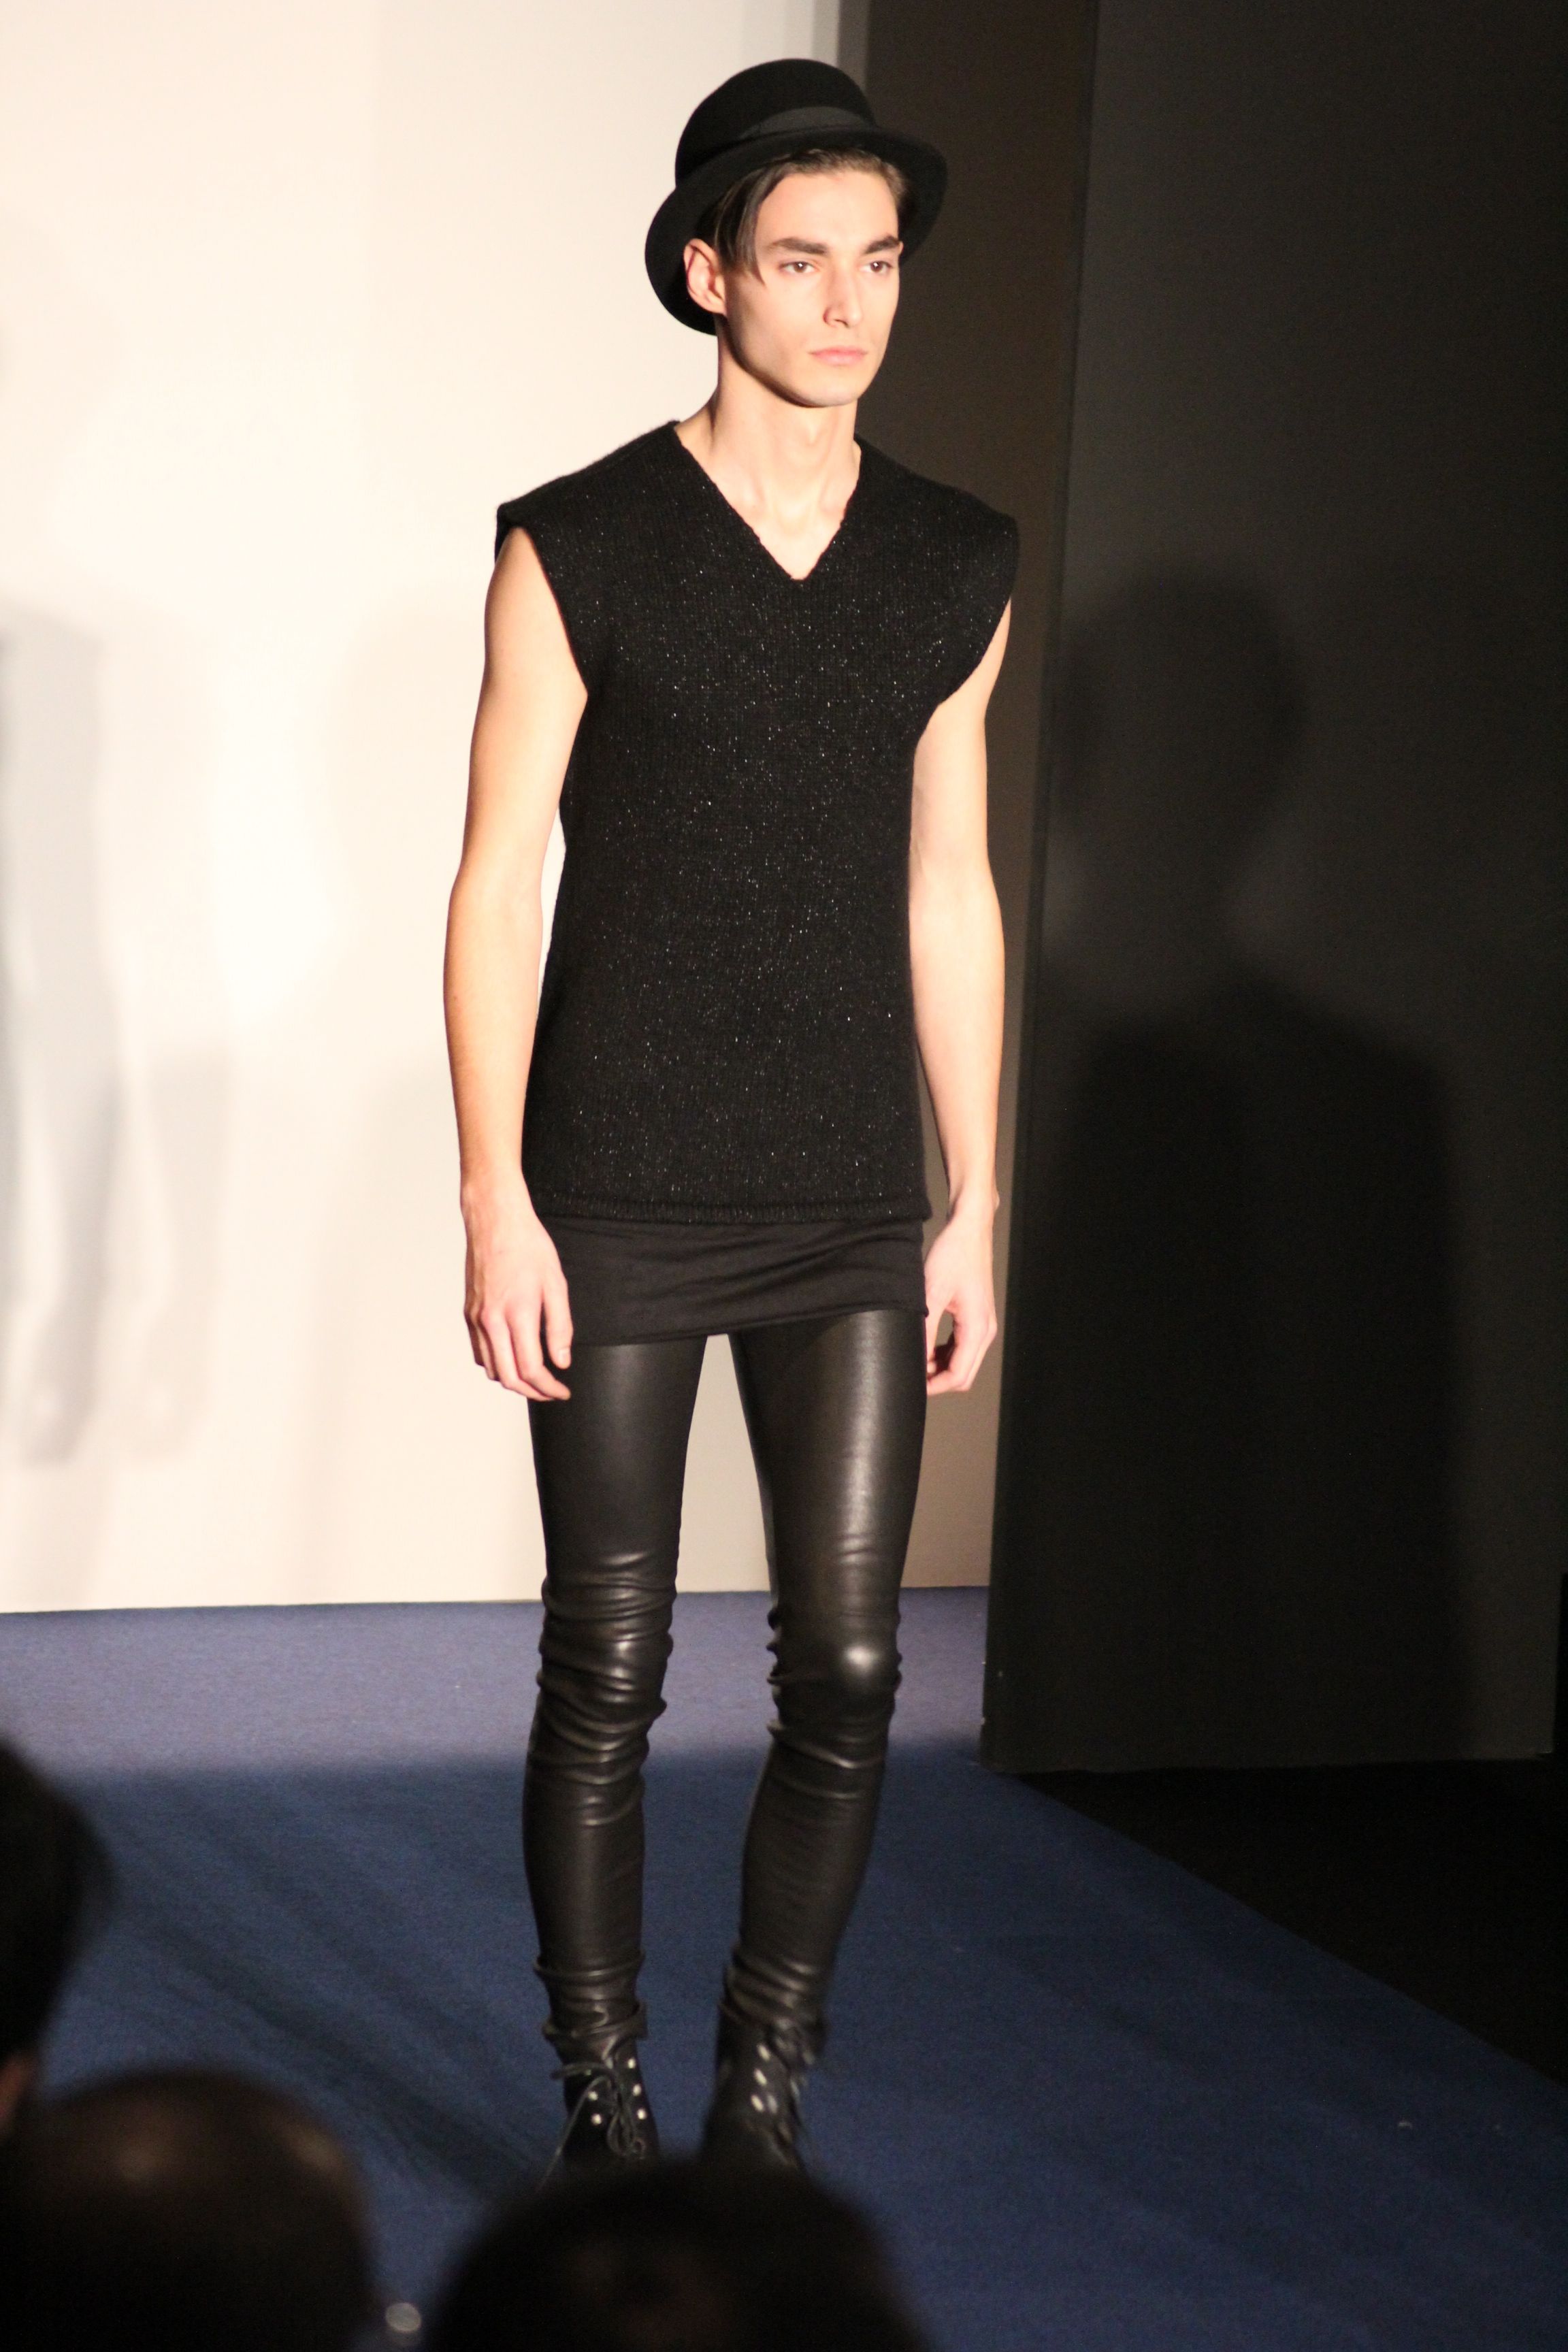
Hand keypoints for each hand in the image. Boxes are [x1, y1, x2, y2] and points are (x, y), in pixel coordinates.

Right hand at [462, 1180, 572, 1401]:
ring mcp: (476, 1318)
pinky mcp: (469, 1313)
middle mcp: (491, 1320)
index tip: (562, 1391)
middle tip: (551, 1392)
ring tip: (535, 1378)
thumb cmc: (528, 1246)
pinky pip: (479, 1352)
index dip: (549, 1388)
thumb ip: (560, 1326)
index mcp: (517, 1313)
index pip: (530, 1369)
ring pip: (491, 1369)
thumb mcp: (556, 1283)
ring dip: (513, 1381)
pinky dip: (496, 1364)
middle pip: (508, 1378)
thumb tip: (561, 1361)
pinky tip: (512, 1358)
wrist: (495, 1220)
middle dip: (532, 1392)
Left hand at [922, 1210, 997, 1395]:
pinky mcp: (976, 1317)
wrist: (969, 1229)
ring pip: (963, 1362)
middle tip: (909, 1372)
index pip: (958, 1376)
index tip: (910, 1384)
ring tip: (914, 1358)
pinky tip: (926, 1346)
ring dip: (940, 1367)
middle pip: (963, 1375)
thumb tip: (913, 1357)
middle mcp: (985, 1331)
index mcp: (977, 1329)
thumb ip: (923, 1329)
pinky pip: (962, 1347)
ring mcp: (983, 1324)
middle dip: (937, 1380)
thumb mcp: (931, 1293)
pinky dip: (945, 1354)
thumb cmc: (953, 1254)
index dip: (933, 1387)